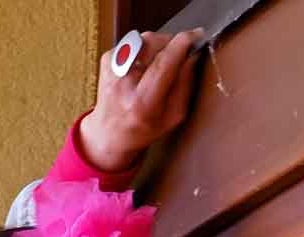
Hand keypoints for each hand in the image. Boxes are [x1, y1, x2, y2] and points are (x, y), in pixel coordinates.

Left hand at [78, 31, 200, 174]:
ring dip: (157, 47)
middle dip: (171, 44)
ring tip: (155, 68)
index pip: (164, 61)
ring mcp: (112, 67)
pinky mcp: (107, 58)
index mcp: (142, 101)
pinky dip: (144, 50)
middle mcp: (123, 82)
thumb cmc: (143, 128)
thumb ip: (185, 85)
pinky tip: (141, 68)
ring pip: (145, 38)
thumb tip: (193, 54)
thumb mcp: (173, 116)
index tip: (196, 35)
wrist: (109, 133)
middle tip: (175, 59)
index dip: (183, 44)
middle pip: (155, 42)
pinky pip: (134, 42)